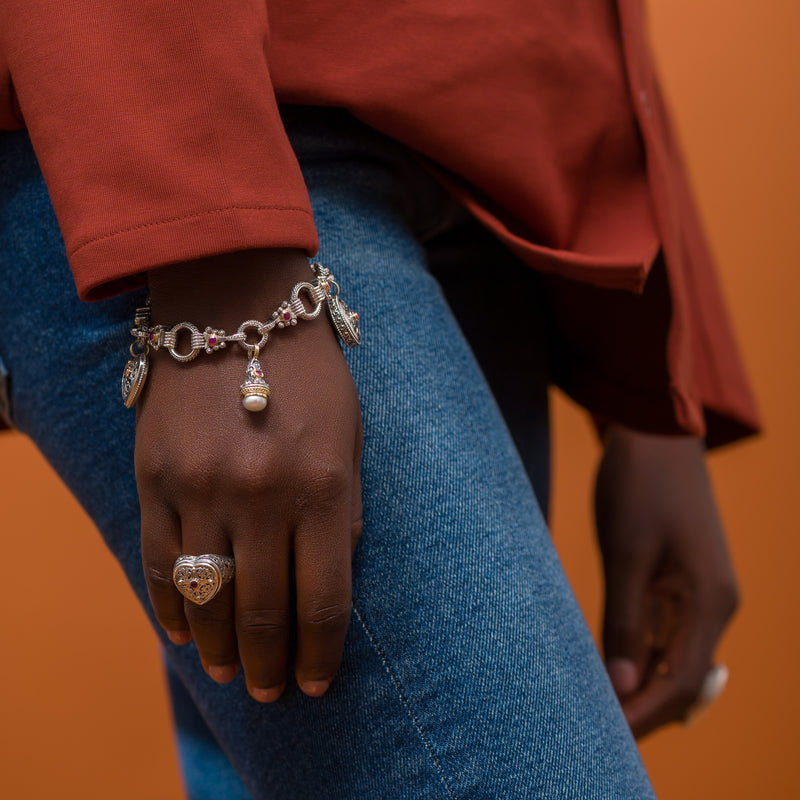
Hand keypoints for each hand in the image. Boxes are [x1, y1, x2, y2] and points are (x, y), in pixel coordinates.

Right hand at [135, 249, 362, 701]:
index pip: (325, 601)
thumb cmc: (310, 370)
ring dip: (220, 648)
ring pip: (208, 598)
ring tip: (231, 674)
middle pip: (266, 612)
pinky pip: (158, 562)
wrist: (236, 301)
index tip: (317, 682)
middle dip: (271, 665)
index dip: (322, 654)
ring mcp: (202, 488)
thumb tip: (332, 577)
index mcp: (324, 487)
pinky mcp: (155, 476)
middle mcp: (263, 496)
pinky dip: (170, 608)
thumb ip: (345, 510)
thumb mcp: (351, 438)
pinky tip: (184, 634)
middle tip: (272, 692)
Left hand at [594, 423, 738, 737]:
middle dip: (642, 705)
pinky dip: (635, 649)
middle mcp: (713, 603)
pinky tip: (607, 662)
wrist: (652, 433)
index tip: (607, 737)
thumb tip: (623, 689)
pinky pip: (661, 627)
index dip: (645, 716)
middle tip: (596, 728)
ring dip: (637, 679)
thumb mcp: (626, 555)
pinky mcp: (679, 577)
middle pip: (680, 675)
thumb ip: (624, 621)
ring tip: (595, 704)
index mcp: (710, 601)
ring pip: (669, 653)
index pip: (682, 682)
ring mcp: (698, 590)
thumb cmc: (639, 488)